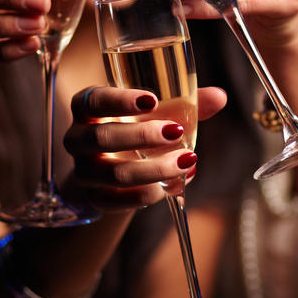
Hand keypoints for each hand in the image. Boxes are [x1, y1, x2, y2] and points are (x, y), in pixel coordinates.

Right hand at [62, 85, 226, 210]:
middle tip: (176, 132)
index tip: (152, 100)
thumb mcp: (154, 113)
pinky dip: (147, 194)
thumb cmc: (134, 129)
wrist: (109, 170)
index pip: (93, 100)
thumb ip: (183, 103)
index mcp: (87, 108)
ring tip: (186, 161)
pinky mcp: (94, 198)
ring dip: (153, 169)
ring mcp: (83, 171)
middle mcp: (78, 138)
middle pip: (102, 137)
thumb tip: (219, 97)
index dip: (119, 100)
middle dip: (141, 135)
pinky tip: (172, 185)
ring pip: (113, 173)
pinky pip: (116, 200)